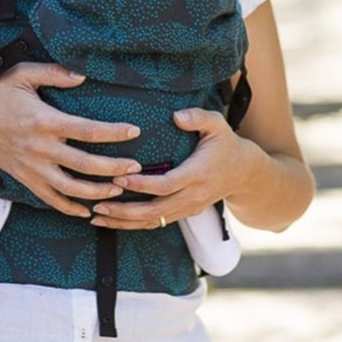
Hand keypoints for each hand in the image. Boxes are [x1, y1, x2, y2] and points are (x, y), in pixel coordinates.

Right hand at [0, 62, 142, 217]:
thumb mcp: (23, 74)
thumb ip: (55, 73)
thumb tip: (83, 76)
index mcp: (45, 120)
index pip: (87, 130)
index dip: (114, 132)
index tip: (134, 131)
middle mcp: (41, 147)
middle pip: (85, 164)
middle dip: (114, 168)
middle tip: (136, 167)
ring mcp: (33, 167)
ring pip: (71, 188)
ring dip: (98, 192)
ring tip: (119, 190)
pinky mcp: (25, 179)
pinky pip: (51, 199)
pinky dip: (70, 208)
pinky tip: (87, 211)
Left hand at [89, 108, 248, 229]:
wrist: (244, 173)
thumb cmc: (225, 144)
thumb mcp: (217, 124)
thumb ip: (198, 117)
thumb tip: (176, 116)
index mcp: (197, 173)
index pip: (166, 184)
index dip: (141, 184)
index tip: (119, 177)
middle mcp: (192, 195)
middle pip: (155, 210)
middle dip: (124, 209)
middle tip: (97, 203)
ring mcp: (188, 207)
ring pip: (153, 221)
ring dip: (124, 222)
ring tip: (96, 216)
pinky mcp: (183, 212)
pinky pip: (156, 222)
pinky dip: (133, 224)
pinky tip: (112, 221)